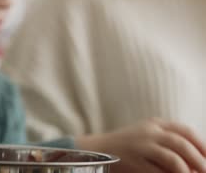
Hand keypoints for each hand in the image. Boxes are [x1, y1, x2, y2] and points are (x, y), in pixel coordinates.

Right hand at [76, 118, 205, 172]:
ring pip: (174, 158)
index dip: (202, 144)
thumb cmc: (126, 146)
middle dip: (200, 160)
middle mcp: (148, 132)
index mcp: (154, 123)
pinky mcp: (134, 161)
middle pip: (182, 144)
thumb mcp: (146, 135)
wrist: (96, 150)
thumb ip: (167, 140)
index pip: (185, 131)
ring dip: (189, 171)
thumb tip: (196, 157)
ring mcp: (141, 146)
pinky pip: (159, 171)